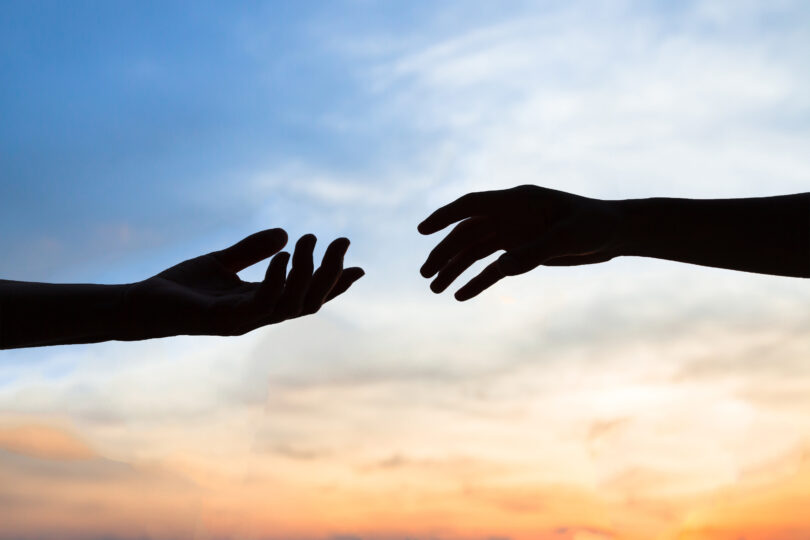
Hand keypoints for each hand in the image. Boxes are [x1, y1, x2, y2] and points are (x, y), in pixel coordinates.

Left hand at [123, 228, 363, 338]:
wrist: (138, 305)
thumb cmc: (178, 288)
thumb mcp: (221, 261)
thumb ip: (252, 249)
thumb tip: (286, 234)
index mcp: (261, 303)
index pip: (307, 297)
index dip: (333, 285)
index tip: (358, 266)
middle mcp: (258, 316)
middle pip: (309, 302)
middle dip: (330, 274)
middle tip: (342, 241)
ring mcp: (244, 320)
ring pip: (292, 304)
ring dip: (307, 272)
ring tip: (310, 239)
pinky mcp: (224, 319)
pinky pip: (262, 302)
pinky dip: (278, 279)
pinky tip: (284, 255)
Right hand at [418, 185, 620, 300]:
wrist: (616, 233)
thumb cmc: (596, 225)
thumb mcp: (569, 237)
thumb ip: (535, 251)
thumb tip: (501, 269)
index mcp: (517, 201)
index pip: (472, 205)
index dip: (445, 216)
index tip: (422, 230)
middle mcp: (509, 216)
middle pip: (467, 233)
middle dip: (444, 252)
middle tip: (425, 274)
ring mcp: (514, 234)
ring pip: (475, 252)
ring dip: (454, 268)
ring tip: (434, 288)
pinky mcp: (522, 253)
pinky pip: (493, 269)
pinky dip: (477, 281)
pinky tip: (460, 295)